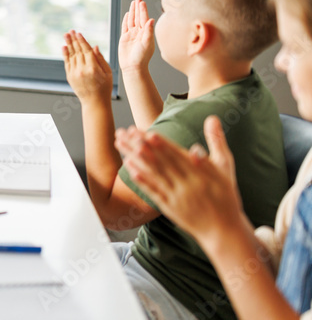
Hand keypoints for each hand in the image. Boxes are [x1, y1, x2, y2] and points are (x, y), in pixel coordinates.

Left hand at [63, 30, 112, 102]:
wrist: (94, 102)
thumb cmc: (104, 87)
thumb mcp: (107, 72)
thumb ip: (100, 59)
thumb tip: (94, 46)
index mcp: (93, 68)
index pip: (86, 50)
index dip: (82, 41)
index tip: (78, 33)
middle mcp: (82, 70)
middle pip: (77, 51)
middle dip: (73, 40)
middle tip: (69, 31)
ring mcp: (75, 74)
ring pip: (71, 56)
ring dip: (68, 44)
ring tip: (66, 35)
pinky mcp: (70, 77)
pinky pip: (67, 63)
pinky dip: (65, 54)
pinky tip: (64, 47)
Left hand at [117, 116, 245, 244]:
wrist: (224, 230)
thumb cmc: (226, 196)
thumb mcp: (225, 166)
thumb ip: (217, 141)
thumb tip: (212, 117)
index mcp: (200, 173)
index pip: (176, 155)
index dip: (161, 144)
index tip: (147, 133)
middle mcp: (186, 184)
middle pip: (160, 162)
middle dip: (140, 146)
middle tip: (125, 132)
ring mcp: (176, 196)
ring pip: (153, 174)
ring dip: (135, 158)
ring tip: (121, 145)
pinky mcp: (168, 207)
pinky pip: (153, 191)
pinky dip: (141, 180)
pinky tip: (130, 169)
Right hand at [118, 0, 154, 72]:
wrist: (133, 67)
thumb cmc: (142, 58)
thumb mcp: (147, 44)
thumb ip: (148, 32)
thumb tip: (151, 20)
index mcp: (146, 33)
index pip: (144, 18)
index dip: (143, 10)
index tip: (142, 2)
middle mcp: (139, 32)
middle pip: (138, 17)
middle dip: (138, 8)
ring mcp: (132, 35)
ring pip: (132, 20)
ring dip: (133, 11)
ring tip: (133, 3)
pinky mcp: (125, 38)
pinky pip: (125, 26)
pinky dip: (126, 20)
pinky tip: (128, 14)